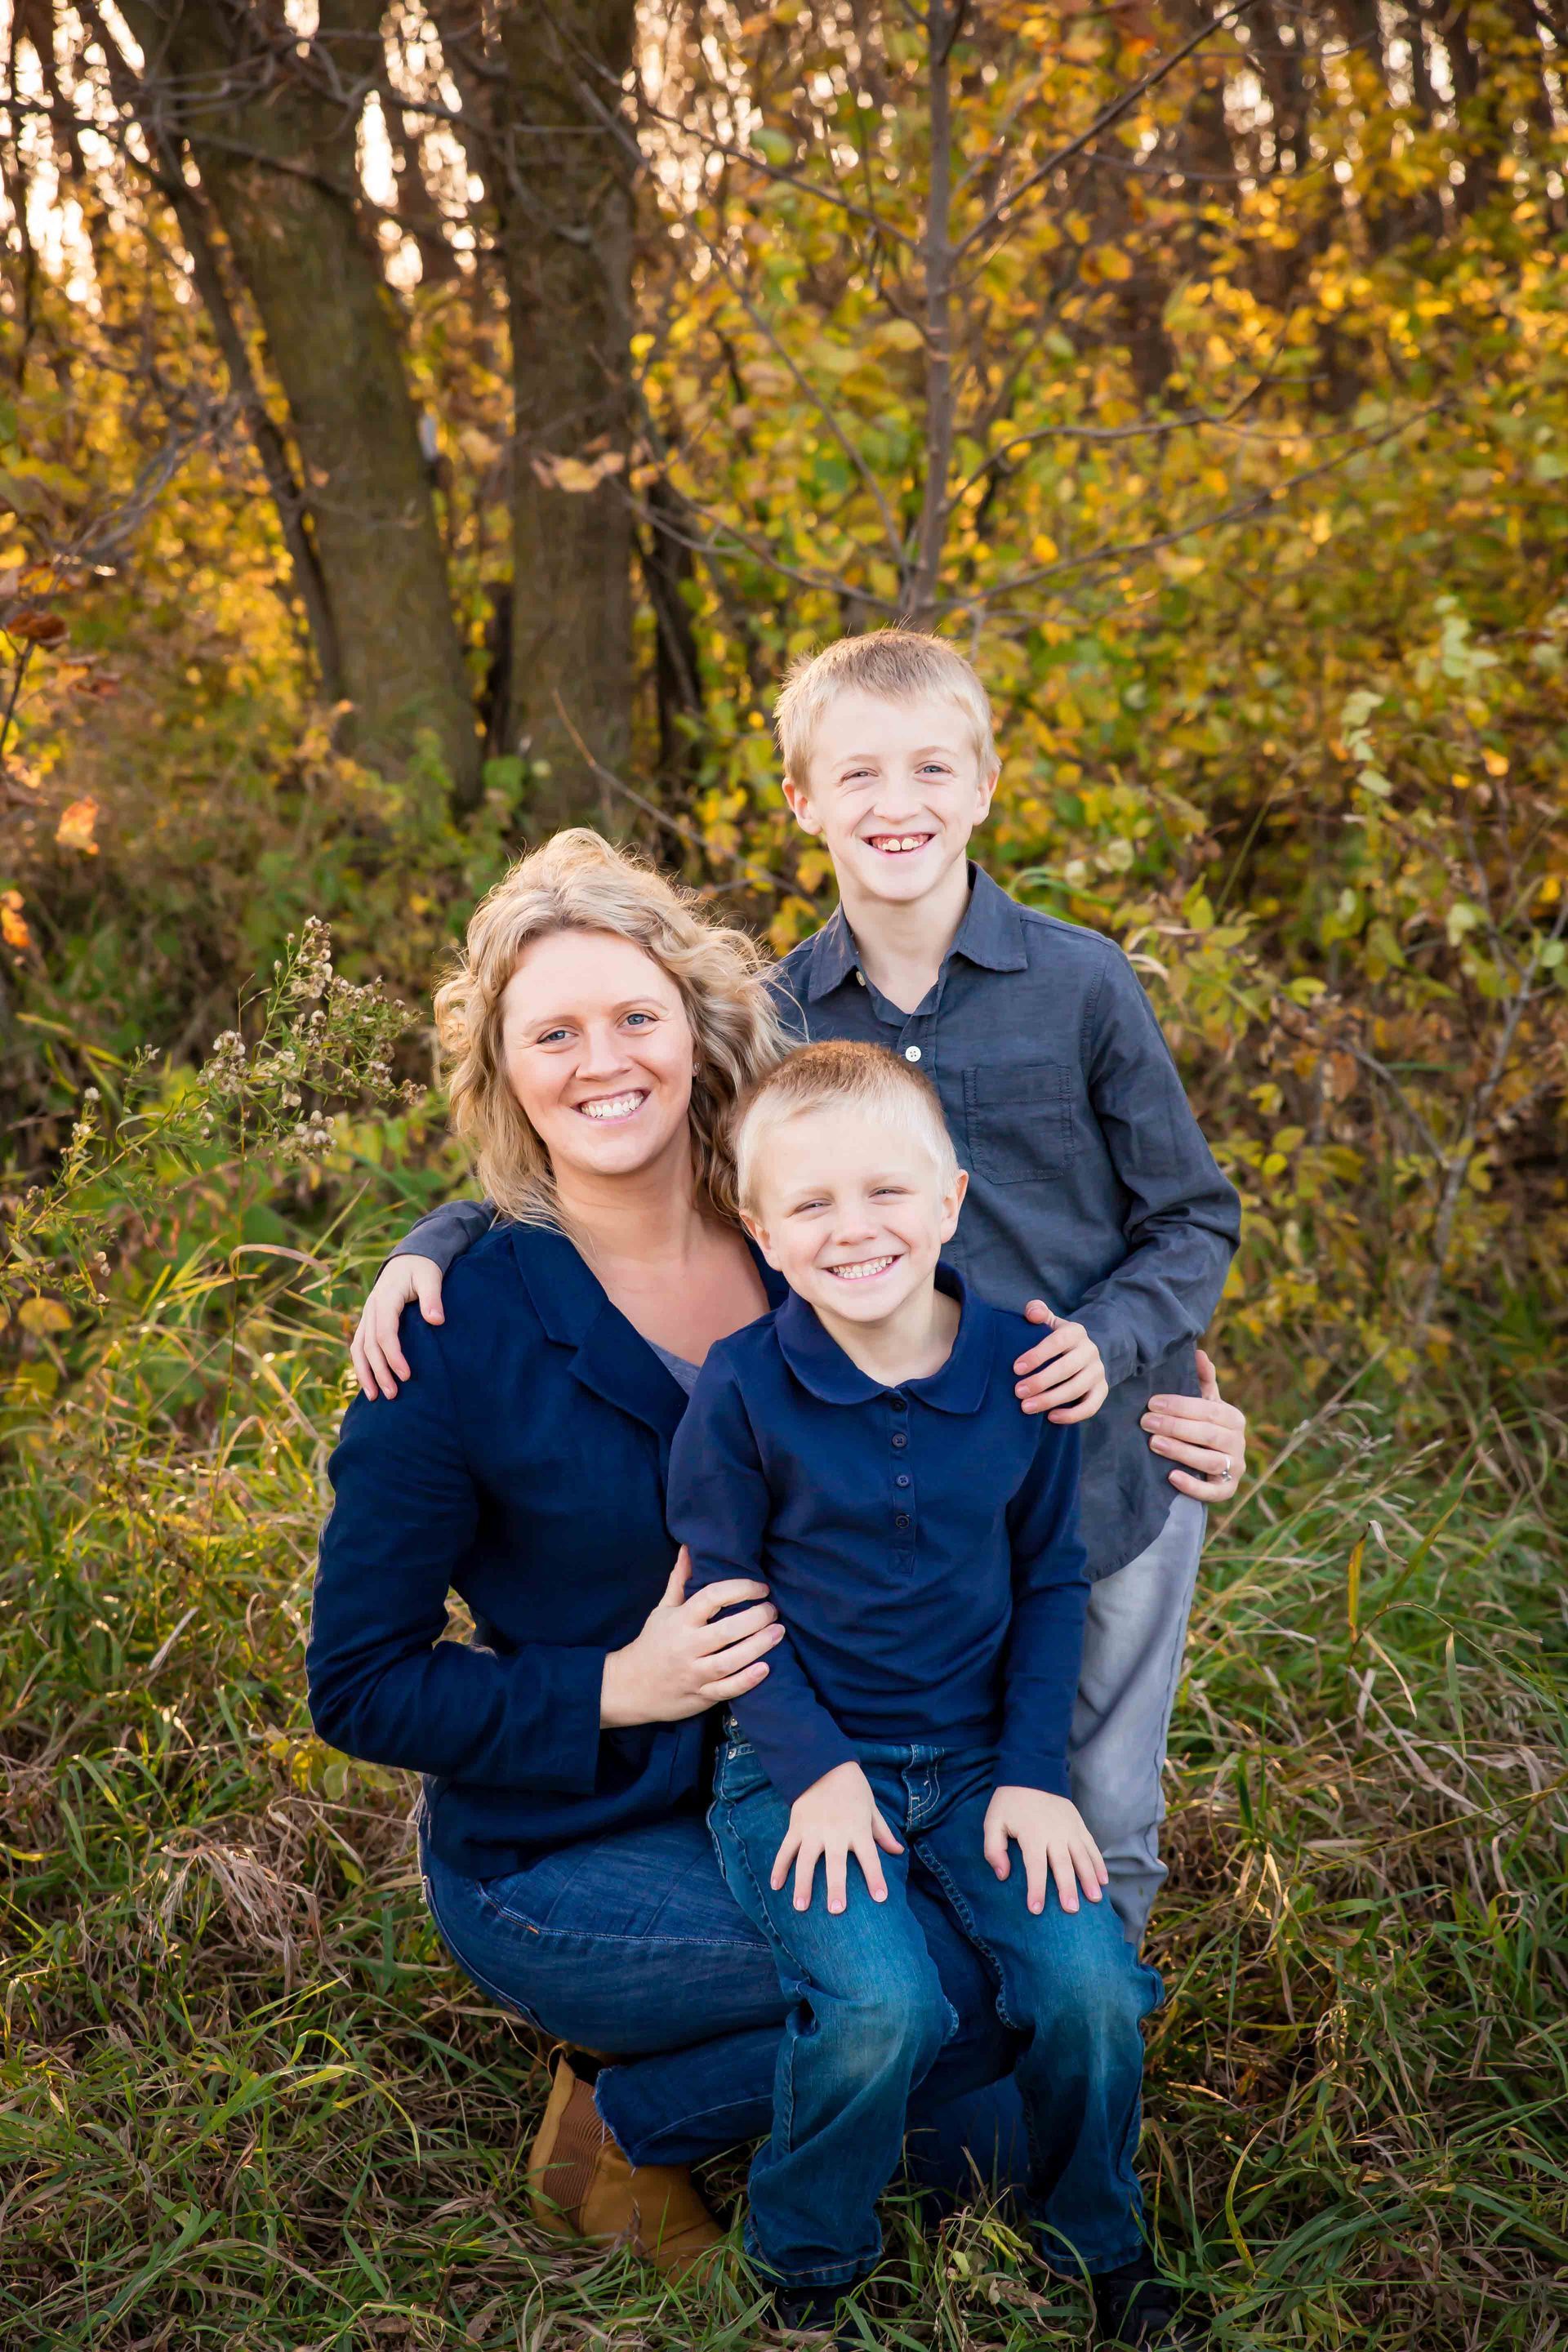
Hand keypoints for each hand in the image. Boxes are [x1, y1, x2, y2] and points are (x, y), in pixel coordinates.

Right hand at [351, 1255, 445, 1400]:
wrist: (408, 1258)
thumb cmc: (422, 1268)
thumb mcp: (431, 1277)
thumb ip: (432, 1297)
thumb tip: (436, 1320)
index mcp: (385, 1298)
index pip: (385, 1333)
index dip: (393, 1356)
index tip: (406, 1375)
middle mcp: (371, 1308)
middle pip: (369, 1346)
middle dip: (379, 1372)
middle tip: (393, 1395)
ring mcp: (367, 1315)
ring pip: (359, 1348)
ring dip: (365, 1373)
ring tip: (373, 1397)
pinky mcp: (369, 1321)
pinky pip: (359, 1346)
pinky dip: (361, 1365)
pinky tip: (368, 1383)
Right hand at [600, 1548, 783, 1727]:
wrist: (630, 1687)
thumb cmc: (653, 1643)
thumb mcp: (663, 1610)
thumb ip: (679, 1580)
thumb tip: (688, 1548)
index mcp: (680, 1621)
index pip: (711, 1597)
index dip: (740, 1588)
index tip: (760, 1588)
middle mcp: (686, 1646)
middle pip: (726, 1630)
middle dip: (755, 1618)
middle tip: (773, 1610)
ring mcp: (693, 1673)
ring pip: (729, 1661)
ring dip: (758, 1646)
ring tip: (778, 1632)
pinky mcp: (700, 1695)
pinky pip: (726, 1689)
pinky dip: (746, 1680)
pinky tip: (765, 1668)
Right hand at [770, 1760, 904, 1915]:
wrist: (823, 1763)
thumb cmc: (852, 1788)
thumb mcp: (871, 1808)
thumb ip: (882, 1832)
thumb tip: (898, 1851)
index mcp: (857, 1829)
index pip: (870, 1857)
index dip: (876, 1877)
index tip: (881, 1898)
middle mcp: (835, 1832)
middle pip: (836, 1864)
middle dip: (836, 1887)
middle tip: (836, 1910)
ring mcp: (813, 1830)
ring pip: (806, 1861)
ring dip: (803, 1884)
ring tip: (800, 1907)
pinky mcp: (796, 1826)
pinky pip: (785, 1849)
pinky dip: (779, 1867)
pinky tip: (775, 1885)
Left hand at [983, 1786, 1106, 1914]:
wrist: (1032, 1770)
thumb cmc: (1010, 1802)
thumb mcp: (993, 1822)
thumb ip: (994, 1849)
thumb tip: (1003, 1875)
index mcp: (1032, 1834)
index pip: (1035, 1866)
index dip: (1036, 1889)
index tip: (1036, 1909)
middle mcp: (1054, 1833)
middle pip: (1063, 1865)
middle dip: (1067, 1888)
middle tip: (1072, 1910)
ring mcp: (1070, 1829)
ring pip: (1082, 1857)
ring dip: (1089, 1879)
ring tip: (1094, 1899)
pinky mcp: (1079, 1824)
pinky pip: (1092, 1846)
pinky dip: (1099, 1863)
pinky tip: (1104, 1880)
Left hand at [1013, 1301, 1108, 1423]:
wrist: (1082, 1352)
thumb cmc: (1056, 1339)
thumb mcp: (1048, 1322)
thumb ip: (1037, 1312)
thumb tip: (1032, 1313)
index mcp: (1075, 1332)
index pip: (1058, 1342)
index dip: (1037, 1355)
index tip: (1016, 1369)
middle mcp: (1090, 1351)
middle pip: (1067, 1368)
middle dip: (1041, 1381)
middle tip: (1018, 1392)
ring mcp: (1098, 1371)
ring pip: (1077, 1389)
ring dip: (1051, 1400)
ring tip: (1026, 1407)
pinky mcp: (1102, 1390)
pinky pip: (1091, 1406)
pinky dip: (1072, 1415)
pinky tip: (1051, 1417)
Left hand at [1141, 1348, 1245, 1500]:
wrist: (1210, 1465)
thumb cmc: (1203, 1426)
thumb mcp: (1205, 1403)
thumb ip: (1203, 1380)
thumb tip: (1198, 1352)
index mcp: (1233, 1418)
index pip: (1208, 1410)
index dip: (1180, 1406)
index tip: (1152, 1403)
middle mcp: (1238, 1443)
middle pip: (1208, 1434)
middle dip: (1174, 1427)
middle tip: (1146, 1422)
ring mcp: (1234, 1468)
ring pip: (1210, 1461)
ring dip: (1181, 1452)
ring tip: (1154, 1443)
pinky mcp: (1227, 1490)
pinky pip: (1213, 1492)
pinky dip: (1193, 1485)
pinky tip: (1171, 1477)